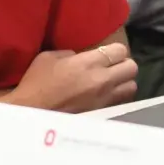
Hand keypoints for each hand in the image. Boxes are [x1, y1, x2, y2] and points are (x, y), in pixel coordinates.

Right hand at [5, 45, 137, 113]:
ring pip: (131, 86)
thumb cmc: (37, 83)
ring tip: (112, 82)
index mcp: (89, 63)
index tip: (106, 53)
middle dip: (124, 64)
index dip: (114, 51)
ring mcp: (104, 99)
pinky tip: (106, 95)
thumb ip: (70, 54)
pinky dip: (118, 96)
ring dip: (124, 82)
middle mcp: (102, 80)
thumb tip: (79, 57)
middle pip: (132, 68)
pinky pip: (121, 102)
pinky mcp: (102, 113)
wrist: (31, 113)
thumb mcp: (49, 58)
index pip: (120, 50)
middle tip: (112, 66)